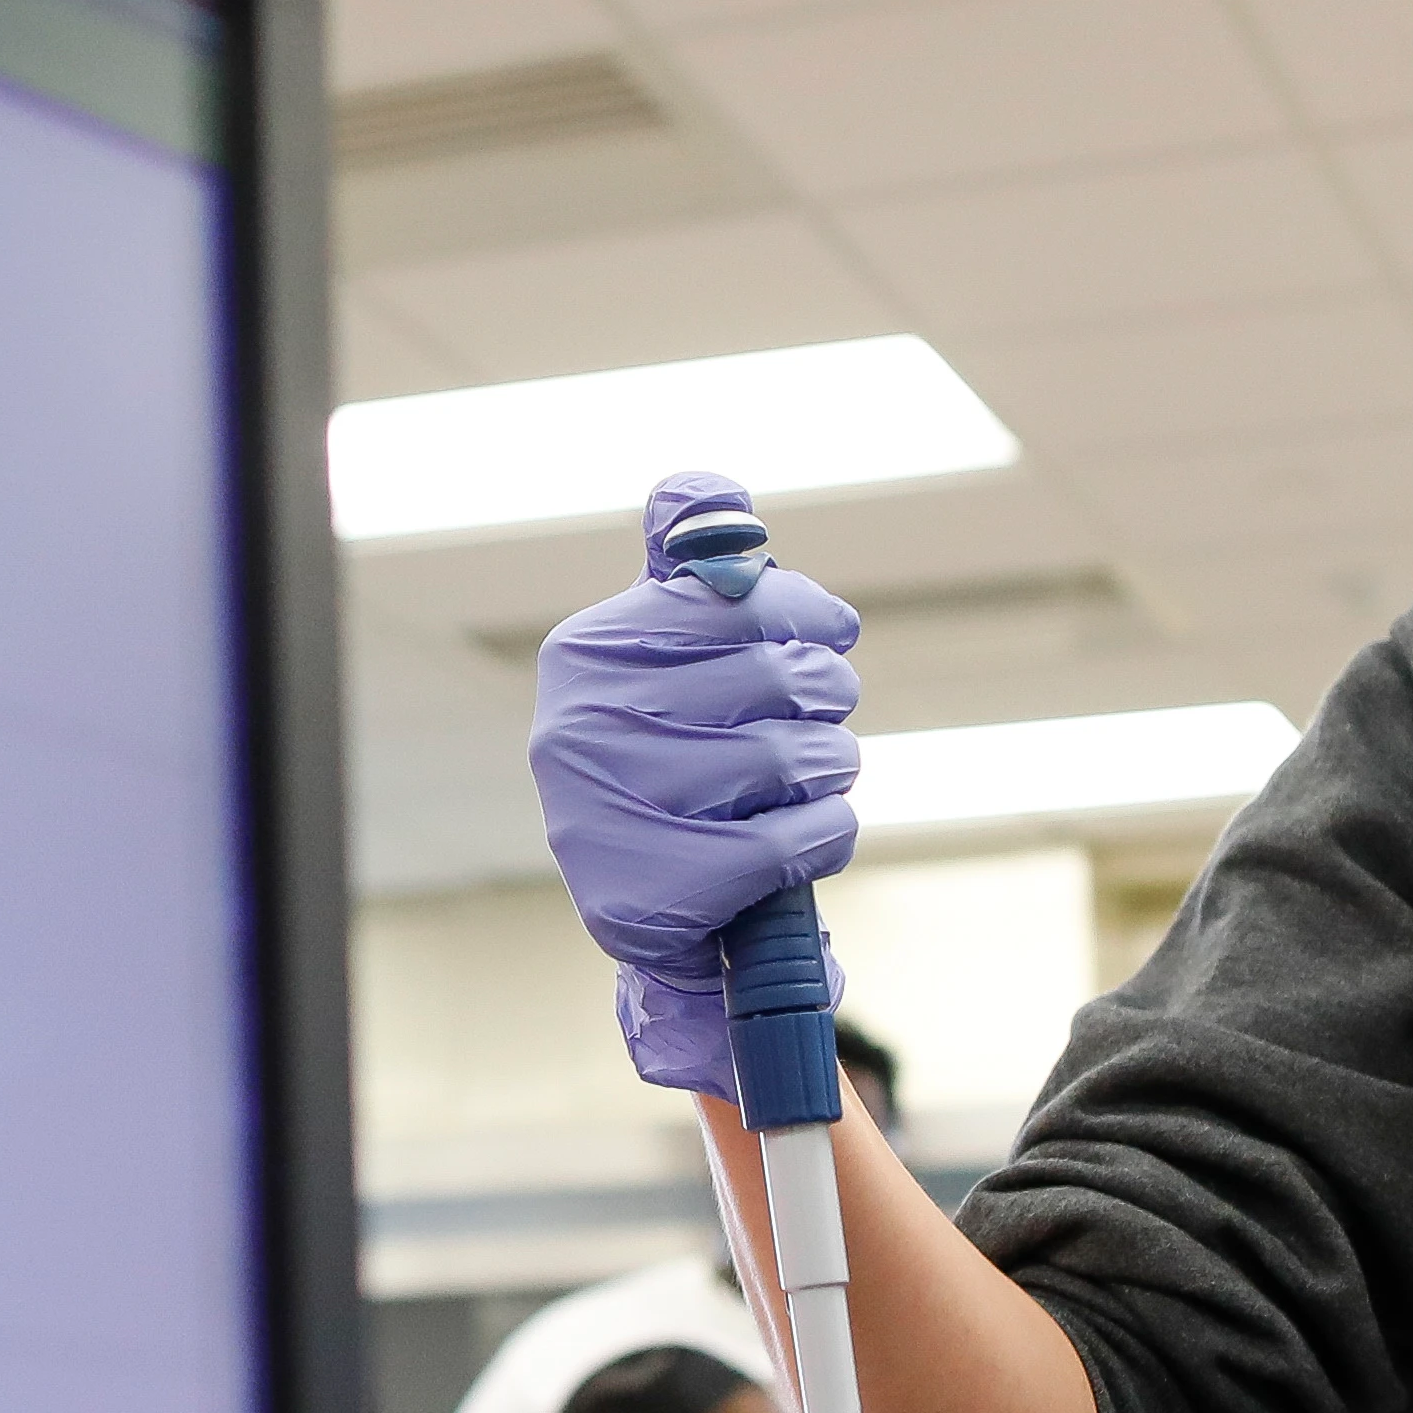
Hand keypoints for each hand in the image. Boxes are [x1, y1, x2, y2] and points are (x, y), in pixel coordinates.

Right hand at [528, 471, 862, 1098]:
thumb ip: (689, 574)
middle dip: (825, 697)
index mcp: (586, 655)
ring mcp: (612, 814)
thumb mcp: (668, 662)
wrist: (656, 922)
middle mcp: (581, 728)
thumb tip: (701, 490)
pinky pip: (801, 837)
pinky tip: (804, 836)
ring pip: (799, 757)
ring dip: (830, 770)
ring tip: (807, 779)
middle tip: (820, 717)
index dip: (807, 613)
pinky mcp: (656, 892)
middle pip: (780, 677)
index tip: (831, 633)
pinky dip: (827, 835)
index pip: (734, 597)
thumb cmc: (678, 766)